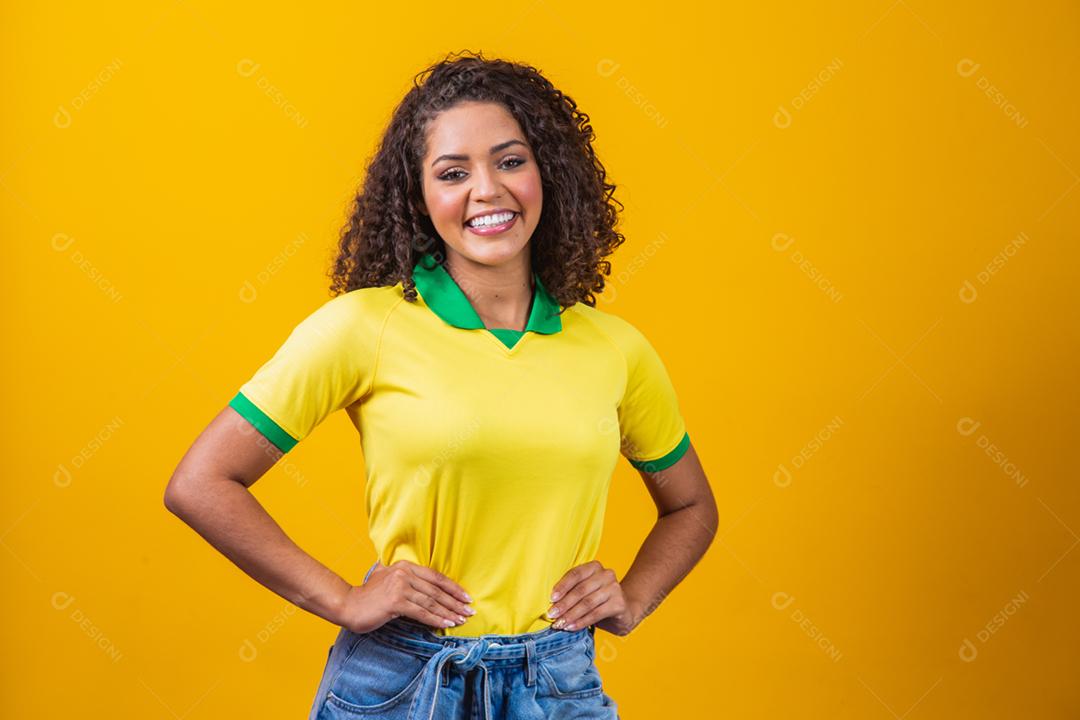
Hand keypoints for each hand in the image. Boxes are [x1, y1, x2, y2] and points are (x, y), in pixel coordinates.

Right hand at [338, 560, 474, 633]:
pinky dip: (436, 619)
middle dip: (455, 602)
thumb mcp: (386, 577)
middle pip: (436, 590)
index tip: (465, 597)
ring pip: (431, 602)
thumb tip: (421, 583)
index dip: (453, 588)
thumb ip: (402, 576)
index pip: (435, 577)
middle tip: (469, 611)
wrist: (348, 604)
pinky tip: (447, 624)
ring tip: (461, 619)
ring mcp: (400, 587)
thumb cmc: (368, 596)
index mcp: (405, 566)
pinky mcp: (396, 602)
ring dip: (449, 612)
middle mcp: (404, 573)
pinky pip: (422, 612)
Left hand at [547, 560, 638, 636]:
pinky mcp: (619, 603)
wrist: (624, 611)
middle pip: (581, 589)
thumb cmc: (598, 600)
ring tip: (560, 623)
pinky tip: (572, 627)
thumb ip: (571, 592)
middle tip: (552, 615)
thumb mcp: (585, 591)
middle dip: (564, 604)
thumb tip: (551, 603)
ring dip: (571, 614)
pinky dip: (582, 621)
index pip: (575, 574)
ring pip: (587, 603)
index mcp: (594, 567)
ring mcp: (614, 588)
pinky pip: (596, 613)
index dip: (562, 586)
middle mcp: (606, 574)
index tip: (551, 599)